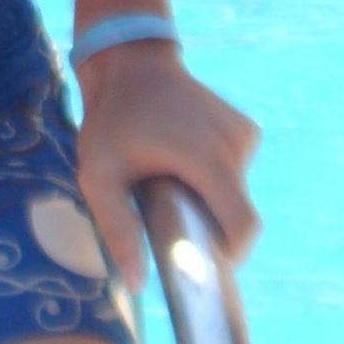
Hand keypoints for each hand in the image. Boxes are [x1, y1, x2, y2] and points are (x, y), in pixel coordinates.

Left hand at [74, 43, 258, 291]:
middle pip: (238, 212)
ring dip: (209, 198)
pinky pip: (235, 171)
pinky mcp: (244, 126)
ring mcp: (243, 131)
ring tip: (168, 177)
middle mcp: (235, 142)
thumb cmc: (110, 119)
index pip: (244, 227)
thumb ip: (118, 229)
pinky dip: (214, 178)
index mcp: (208, 156)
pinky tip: (181, 159)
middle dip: (210, 224)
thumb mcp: (99, 174)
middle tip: (168, 212)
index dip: (228, 254)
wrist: (128, 60)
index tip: (198, 256)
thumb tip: (137, 283)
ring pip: (237, 192)